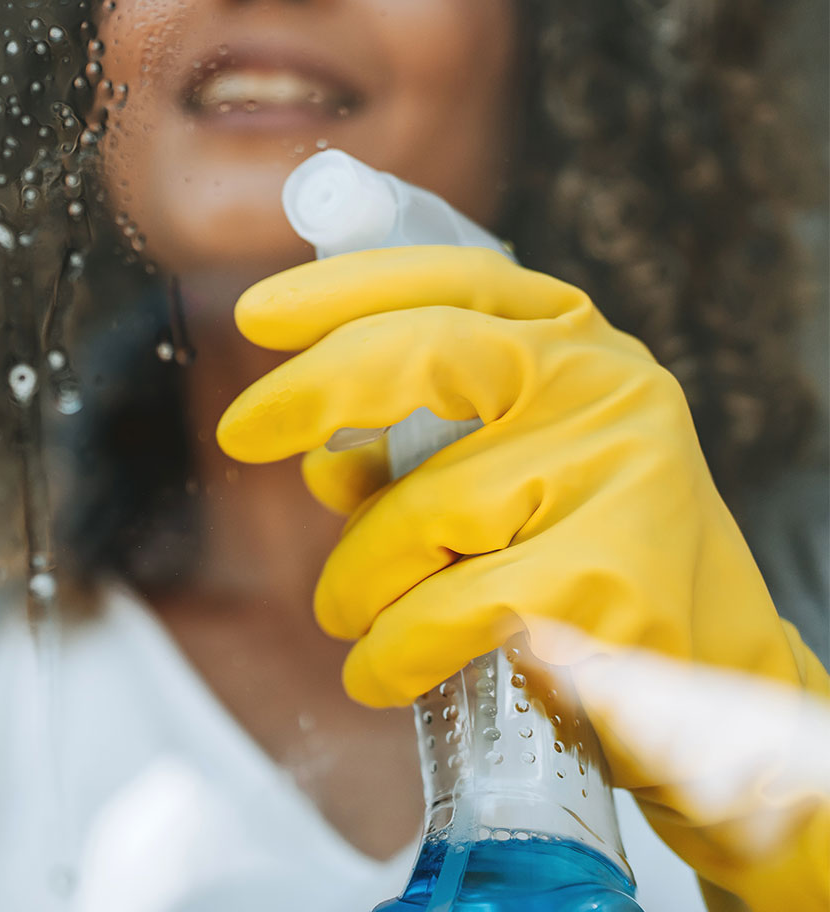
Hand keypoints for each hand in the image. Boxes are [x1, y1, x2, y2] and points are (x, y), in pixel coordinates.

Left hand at [216, 246, 828, 908]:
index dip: (343, 290)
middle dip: (315, 390)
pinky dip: (388, 651)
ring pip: (413, 515)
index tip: (257, 315)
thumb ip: (417, 447)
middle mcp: (602, 385)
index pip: (449, 280)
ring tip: (356, 618)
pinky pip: (436, 612)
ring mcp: (612, 475)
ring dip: (356, 582)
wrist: (712, 674)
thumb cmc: (584, 556)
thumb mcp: (513, 467)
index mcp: (574, 339)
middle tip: (241, 430)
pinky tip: (381, 671)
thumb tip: (321, 463)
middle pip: (422, 355)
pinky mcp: (605, 581)